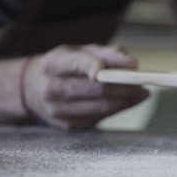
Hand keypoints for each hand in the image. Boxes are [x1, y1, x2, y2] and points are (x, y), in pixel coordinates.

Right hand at [23, 45, 148, 128]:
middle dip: (125, 86)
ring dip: (126, 100)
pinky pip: (99, 118)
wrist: (33, 89)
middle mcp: (51, 87)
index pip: (78, 64)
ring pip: (101, 106)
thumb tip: (132, 63)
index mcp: (53, 63)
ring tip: (142, 93)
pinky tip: (128, 102)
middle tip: (143, 83)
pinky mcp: (67, 125)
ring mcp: (57, 110)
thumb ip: (108, 54)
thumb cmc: (65, 66)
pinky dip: (117, 109)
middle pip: (96, 89)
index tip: (128, 66)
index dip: (101, 66)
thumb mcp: (81, 51)